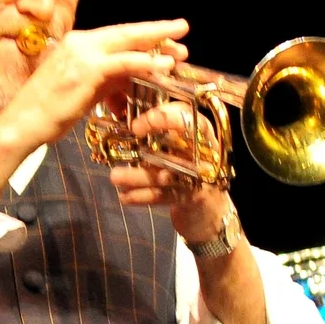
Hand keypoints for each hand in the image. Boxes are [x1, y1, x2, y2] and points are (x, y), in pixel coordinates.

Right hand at [0, 20, 187, 152]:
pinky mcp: (88, 70)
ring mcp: (83, 54)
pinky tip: (163, 67)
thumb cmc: (47, 112)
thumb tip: (129, 80)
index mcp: (75, 44)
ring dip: (157, 47)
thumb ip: (106, 81)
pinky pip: (125, 63)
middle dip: (157, 31)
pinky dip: (146, 63)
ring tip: (179, 52)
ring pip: (128, 44)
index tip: (164, 37)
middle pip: (126, 32)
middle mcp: (79, 42)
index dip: (142, 35)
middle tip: (182, 28)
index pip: (115, 35)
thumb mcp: (82, 91)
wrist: (22, 124)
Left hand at [106, 97, 233, 244]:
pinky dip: (142, 197)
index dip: (163, 117)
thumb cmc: (189, 168)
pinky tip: (124, 197)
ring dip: (137, 176)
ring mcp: (200, 176)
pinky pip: (164, 196)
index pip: (187, 115)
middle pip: (179, 141)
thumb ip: (161, 132)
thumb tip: (124, 124)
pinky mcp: (192, 198)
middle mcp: (205, 151)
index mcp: (201, 131)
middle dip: (151, 143)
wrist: (210, 208)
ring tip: (114, 177)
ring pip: (166, 173)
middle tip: (128, 139)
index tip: (137, 125)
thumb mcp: (181, 144)